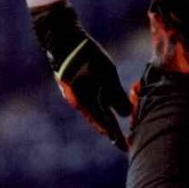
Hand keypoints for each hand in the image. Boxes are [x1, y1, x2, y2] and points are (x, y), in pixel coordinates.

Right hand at [31, 2, 131, 149]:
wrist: (62, 39)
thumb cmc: (85, 55)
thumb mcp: (106, 73)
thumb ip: (115, 94)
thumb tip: (126, 115)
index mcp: (84, 102)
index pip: (104, 124)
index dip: (115, 136)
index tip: (125, 148)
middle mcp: (78, 101)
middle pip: (98, 121)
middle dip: (110, 132)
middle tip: (122, 144)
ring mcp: (74, 94)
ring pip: (93, 111)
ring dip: (104, 121)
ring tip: (113, 131)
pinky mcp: (74, 86)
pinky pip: (89, 101)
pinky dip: (98, 108)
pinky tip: (103, 108)